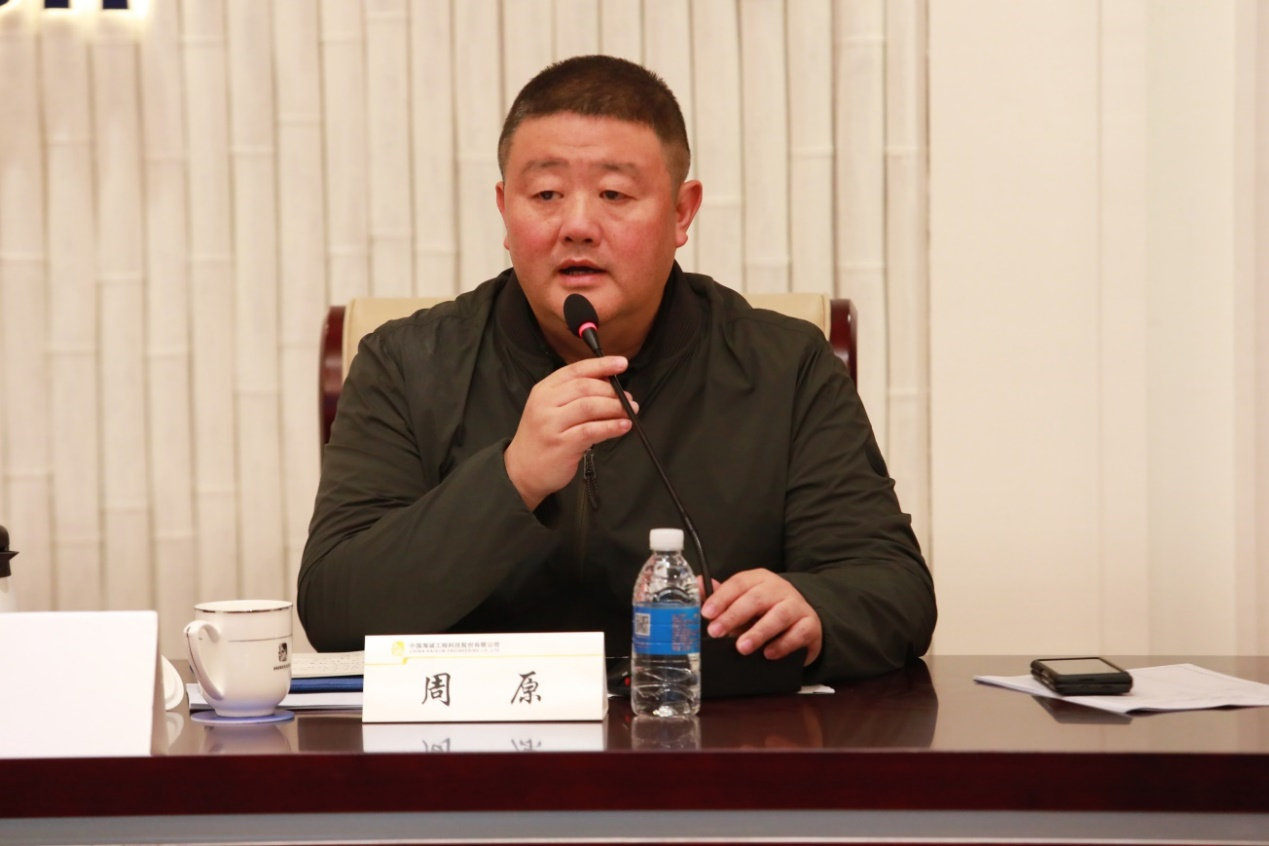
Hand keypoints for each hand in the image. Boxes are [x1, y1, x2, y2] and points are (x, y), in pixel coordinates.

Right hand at [504, 356, 636, 509]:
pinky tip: (624, 426)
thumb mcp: (550, 409)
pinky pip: (591, 430)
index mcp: (544, 389)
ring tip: (630, 411)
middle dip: (612, 391)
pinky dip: (611, 427)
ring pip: (590, 407)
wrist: (522, 470)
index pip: (575, 370)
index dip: (601, 365)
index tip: (622, 363)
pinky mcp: (561, 444)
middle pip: (585, 387)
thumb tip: (609, 384)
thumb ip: (574, 395)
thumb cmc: (542, 437)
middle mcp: (545, 403)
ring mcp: (551, 424)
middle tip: (629, 399)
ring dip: (615, 407)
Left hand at [700, 569, 821, 664]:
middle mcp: (779, 589)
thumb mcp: (743, 602)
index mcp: (759, 579)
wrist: (804, 621)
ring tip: (742, 647)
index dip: (721, 598)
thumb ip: (721, 596)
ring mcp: (797, 605)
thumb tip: (698, 583)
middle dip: (734, 615)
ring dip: (758, 632)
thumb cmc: (767, 611)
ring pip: (779, 615)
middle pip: (756, 599)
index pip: (738, 583)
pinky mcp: (810, 624)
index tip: (707, 613)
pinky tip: (769, 654)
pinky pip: (798, 633)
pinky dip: (782, 644)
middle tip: (715, 632)